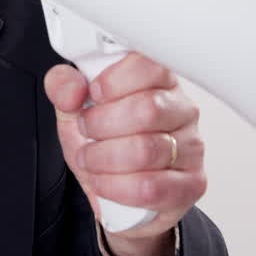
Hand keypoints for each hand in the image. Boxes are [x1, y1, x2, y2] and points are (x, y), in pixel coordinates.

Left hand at [43, 54, 206, 255]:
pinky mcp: (192, 183)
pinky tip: (104, 181)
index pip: (148, 65)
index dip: (112, 82)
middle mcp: (182, 109)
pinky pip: (151, 187)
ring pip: (146, 150)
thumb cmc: (103, 142)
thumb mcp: (73, 109)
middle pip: (147, 109)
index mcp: (158, 80)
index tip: (92, 95)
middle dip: (101, 124)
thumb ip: (63, 87)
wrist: (113, 191)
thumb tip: (72, 87)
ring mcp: (192, 146)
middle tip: (86, 132)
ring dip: (104, 158)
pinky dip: (116, 187)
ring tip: (90, 159)